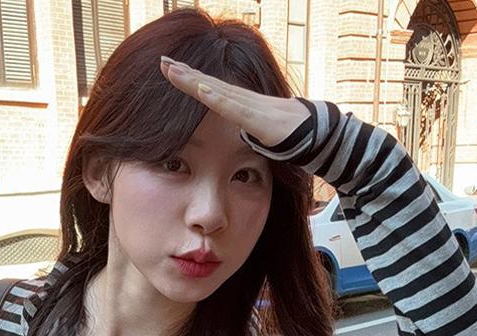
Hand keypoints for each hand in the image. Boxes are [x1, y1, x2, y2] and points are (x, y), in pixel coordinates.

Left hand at [159, 55, 311, 148]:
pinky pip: (233, 108)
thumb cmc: (286, 131)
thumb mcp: (255, 130)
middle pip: (207, 83)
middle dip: (184, 73)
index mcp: (239, 102)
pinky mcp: (256, 118)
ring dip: (193, 81)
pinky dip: (216, 98)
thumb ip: (242, 128)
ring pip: (216, 91)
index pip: (209, 87)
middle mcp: (241, 99)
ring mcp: (249, 106)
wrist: (315, 133)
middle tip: (161, 61)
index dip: (189, 78)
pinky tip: (201, 90)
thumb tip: (232, 133)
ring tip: (172, 71)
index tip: (169, 68)